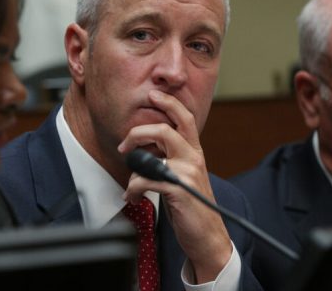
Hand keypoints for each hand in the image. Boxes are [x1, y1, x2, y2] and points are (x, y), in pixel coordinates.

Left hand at [117, 90, 231, 282]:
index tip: (153, 94)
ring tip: (130, 184)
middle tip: (124, 145)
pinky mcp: (179, 190)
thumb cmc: (193, 207)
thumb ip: (170, 160)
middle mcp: (193, 158)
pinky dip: (133, 189)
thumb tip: (143, 151)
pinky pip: (145, 181)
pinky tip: (132, 198)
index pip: (185, 117)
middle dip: (138, 133)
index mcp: (194, 152)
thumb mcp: (184, 177)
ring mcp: (187, 174)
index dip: (169, 103)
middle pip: (165, 129)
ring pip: (151, 156)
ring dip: (133, 170)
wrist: (207, 238)